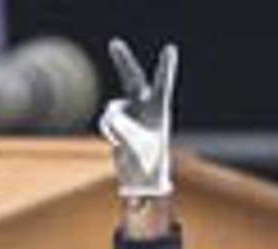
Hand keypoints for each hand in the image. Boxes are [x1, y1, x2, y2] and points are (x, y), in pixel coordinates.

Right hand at [99, 39, 175, 203]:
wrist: (143, 177)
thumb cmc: (148, 163)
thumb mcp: (135, 146)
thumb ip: (123, 130)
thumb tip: (110, 119)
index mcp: (159, 109)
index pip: (162, 84)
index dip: (165, 67)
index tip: (170, 49)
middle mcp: (144, 106)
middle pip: (132, 78)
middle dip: (122, 60)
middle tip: (114, 43)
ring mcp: (130, 112)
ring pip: (112, 110)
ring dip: (113, 126)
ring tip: (123, 143)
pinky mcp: (118, 121)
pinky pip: (107, 121)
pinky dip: (109, 131)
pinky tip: (118, 144)